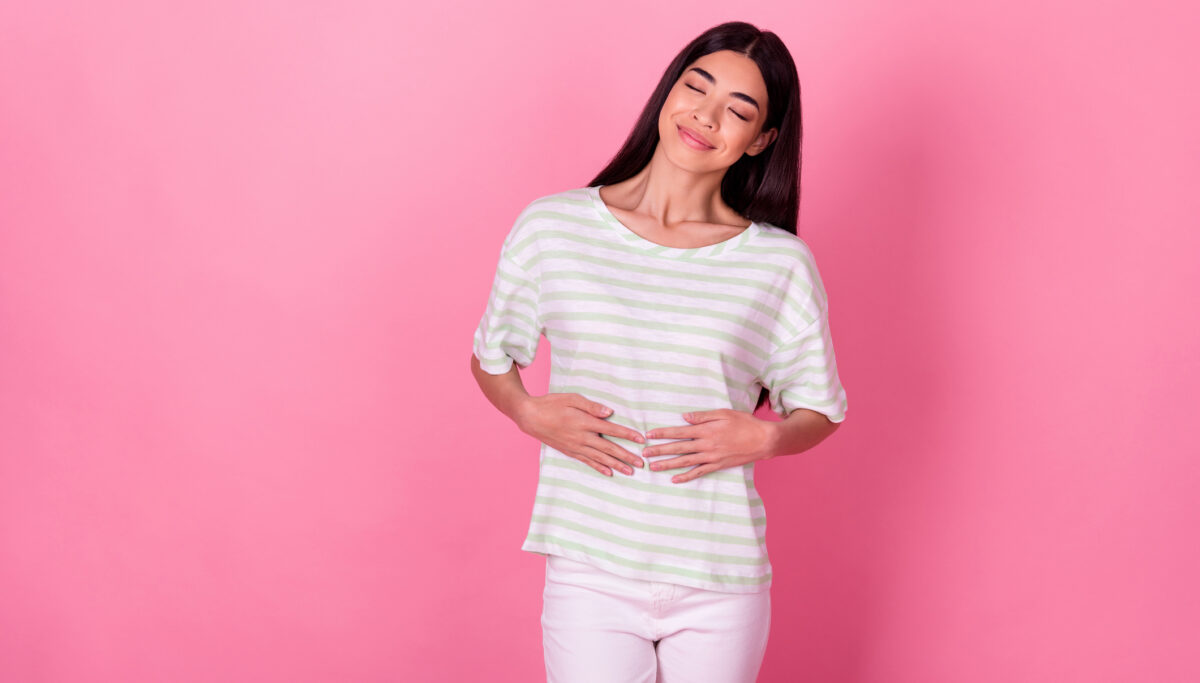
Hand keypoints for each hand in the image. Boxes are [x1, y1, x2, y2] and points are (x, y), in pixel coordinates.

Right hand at [516, 393, 645, 476]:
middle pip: (609, 448)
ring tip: (630, 472)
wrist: (530, 417)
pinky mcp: (570, 451)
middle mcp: (582, 437)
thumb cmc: (552, 404)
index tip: (641, 439)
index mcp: (584, 422)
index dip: (627, 435)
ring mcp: (576, 447)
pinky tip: (609, 473)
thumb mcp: (572, 399)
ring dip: (616, 465)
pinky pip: (587, 461)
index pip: (611, 430)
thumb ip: (592, 406)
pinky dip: (599, 467)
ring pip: (600, 458)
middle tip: (641, 463)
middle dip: (626, 456)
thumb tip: (610, 412)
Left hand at [643, 409, 777, 483]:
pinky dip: (686, 476)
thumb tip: (684, 417)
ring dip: (668, 464)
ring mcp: (712, 457)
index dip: (663, 433)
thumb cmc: (745, 423)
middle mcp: (706, 445)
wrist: (763, 440)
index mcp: (706, 430)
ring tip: (653, 467)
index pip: (679, 432)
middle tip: (644, 454)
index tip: (649, 435)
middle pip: (678, 448)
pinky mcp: (718, 465)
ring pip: (685, 462)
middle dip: (659, 450)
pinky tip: (675, 479)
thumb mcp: (724, 413)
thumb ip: (703, 416)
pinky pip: (699, 472)